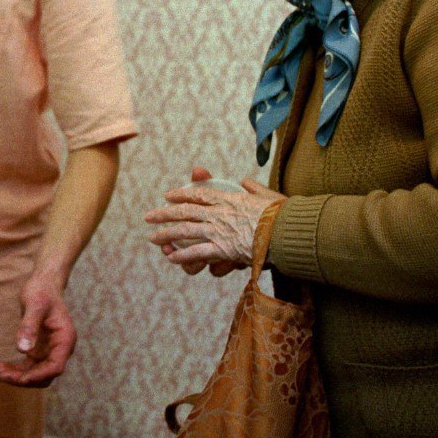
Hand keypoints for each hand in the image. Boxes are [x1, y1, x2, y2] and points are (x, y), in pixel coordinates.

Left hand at [0, 276, 75, 388]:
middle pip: (46, 374)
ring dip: (19, 376)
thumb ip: (29, 326)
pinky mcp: (40, 349)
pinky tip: (1, 367)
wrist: (43, 284)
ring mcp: (50, 350)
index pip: (56, 366)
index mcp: (65, 338)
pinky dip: (17, 369)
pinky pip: (29, 366)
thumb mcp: (34, 305)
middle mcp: (60, 348)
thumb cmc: (42, 291)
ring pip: (36, 373)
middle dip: (25, 378)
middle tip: (2, 375)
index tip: (21, 379)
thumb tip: (22, 349)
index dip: (39, 375)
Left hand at [145, 166, 285, 273]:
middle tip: (148, 217)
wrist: (289, 231)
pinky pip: (197, 253)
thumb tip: (245, 180)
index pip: (199, 195)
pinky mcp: (223, 249)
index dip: (181, 195)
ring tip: (153, 239)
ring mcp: (219, 231)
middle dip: (164, 214)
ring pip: (185, 231)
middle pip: (185, 211)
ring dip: (166, 234)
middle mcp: (219, 213)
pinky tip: (172, 258)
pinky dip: (183, 256)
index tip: (168, 195)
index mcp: (229, 199)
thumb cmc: (283, 214)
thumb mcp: (267, 194)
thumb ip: (253, 187)